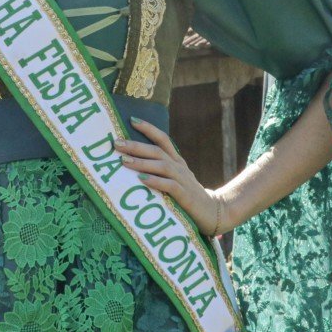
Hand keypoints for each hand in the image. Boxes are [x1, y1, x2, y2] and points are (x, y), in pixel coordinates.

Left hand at [117, 118, 229, 235]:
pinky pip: (170, 186)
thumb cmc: (188, 196)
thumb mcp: (175, 179)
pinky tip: (141, 180)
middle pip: (157, 151)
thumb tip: (132, 165)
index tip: (132, 120)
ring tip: (124, 161)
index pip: (163, 139)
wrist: (214, 212)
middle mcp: (179, 167)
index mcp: (177, 161)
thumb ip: (160, 171)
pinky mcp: (185, 196)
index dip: (149, 128)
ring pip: (162, 166)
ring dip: (142, 162)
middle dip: (136, 146)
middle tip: (117, 143)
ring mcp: (183, 180)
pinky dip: (155, 181)